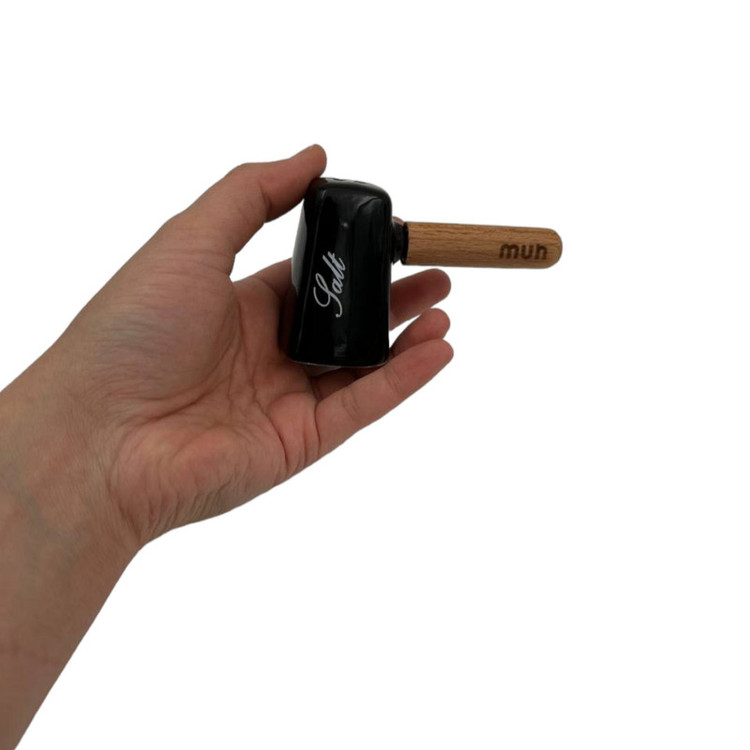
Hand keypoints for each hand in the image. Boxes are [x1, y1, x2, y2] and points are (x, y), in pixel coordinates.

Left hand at [24, 145, 451, 545]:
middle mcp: (266, 354)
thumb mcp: (191, 239)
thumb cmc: (133, 331)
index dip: (352, 262)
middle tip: (437, 275)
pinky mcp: (300, 442)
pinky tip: (437, 350)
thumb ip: (252, 194)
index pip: (310, 280)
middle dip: (392, 300)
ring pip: (362, 368)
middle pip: (344, 324)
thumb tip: (313, 155)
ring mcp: (286, 400)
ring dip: (407, 340)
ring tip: (444, 311)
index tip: (393, 239)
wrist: (102, 436)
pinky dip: (403, 380)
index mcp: (238, 306)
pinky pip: (363, 407)